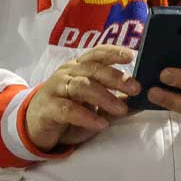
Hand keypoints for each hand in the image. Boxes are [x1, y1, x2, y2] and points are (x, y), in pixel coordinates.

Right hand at [23, 45, 139, 152]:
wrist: (37, 129)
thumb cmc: (69, 114)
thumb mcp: (97, 109)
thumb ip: (118, 102)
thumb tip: (143, 100)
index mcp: (80, 67)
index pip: (97, 53)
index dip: (114, 52)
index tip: (132, 56)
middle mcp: (68, 73)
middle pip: (93, 69)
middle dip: (116, 77)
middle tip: (135, 87)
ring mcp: (56, 88)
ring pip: (82, 86)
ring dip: (104, 97)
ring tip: (121, 109)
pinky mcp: (48, 107)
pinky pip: (68, 109)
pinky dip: (86, 116)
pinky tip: (100, 124)